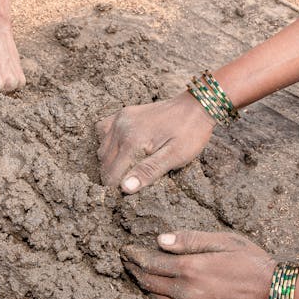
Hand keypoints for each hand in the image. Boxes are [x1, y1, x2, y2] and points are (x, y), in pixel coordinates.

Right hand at [97, 93, 215, 192]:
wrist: (196, 106)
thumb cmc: (190, 133)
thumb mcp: (175, 156)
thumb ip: (149, 171)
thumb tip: (125, 188)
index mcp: (132, 141)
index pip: (112, 174)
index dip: (119, 188)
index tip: (132, 192)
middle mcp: (121, 128)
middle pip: (105, 163)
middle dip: (114, 176)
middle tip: (133, 181)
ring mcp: (120, 119)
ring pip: (102, 150)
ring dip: (111, 162)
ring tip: (130, 167)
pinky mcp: (122, 114)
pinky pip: (102, 131)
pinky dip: (108, 144)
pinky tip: (122, 149)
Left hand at [122, 230, 275, 298]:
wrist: (277, 296)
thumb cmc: (253, 263)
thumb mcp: (225, 242)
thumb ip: (191, 240)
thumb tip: (160, 240)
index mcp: (191, 268)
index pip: (151, 263)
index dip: (134, 256)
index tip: (125, 250)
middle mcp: (187, 292)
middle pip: (149, 283)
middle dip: (134, 271)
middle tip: (126, 262)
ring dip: (146, 287)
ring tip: (138, 275)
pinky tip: (161, 293)